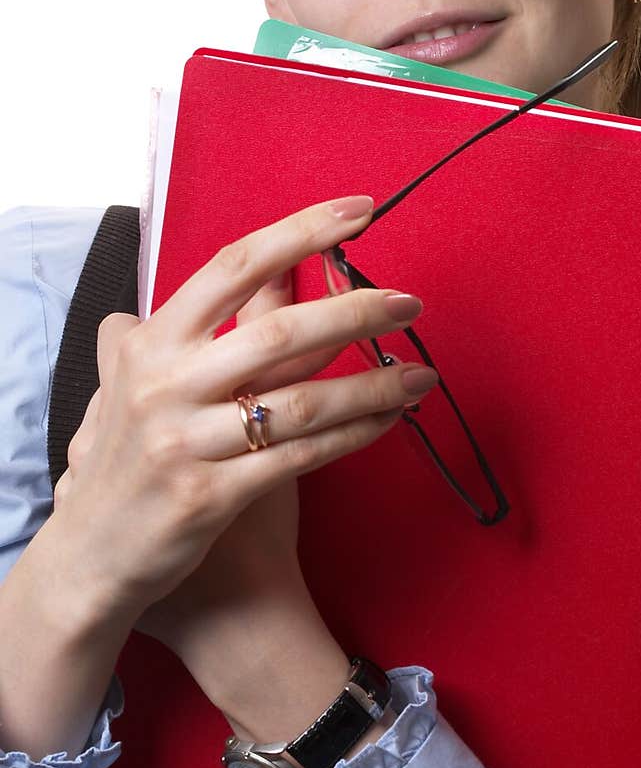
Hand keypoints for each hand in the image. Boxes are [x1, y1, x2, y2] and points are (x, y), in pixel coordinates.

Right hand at [51, 196, 439, 633]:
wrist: (91, 555)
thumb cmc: (130, 455)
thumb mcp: (149, 376)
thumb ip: (210, 324)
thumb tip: (277, 270)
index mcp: (153, 343)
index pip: (234, 268)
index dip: (300, 232)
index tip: (357, 211)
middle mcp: (165, 385)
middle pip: (278, 333)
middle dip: (354, 314)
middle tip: (408, 303)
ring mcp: (185, 442)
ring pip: (300, 403)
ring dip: (371, 385)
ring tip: (421, 372)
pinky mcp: (209, 497)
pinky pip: (300, 458)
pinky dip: (353, 435)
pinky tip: (390, 419)